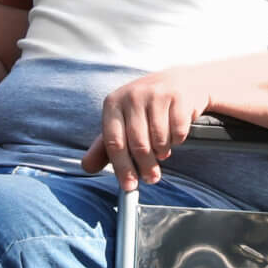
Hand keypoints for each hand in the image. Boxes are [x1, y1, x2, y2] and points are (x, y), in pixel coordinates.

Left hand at [82, 69, 211, 189]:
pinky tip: (174, 134)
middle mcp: (132, 95)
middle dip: (146, 167)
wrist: (180, 82)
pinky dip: (177, 140)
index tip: (129, 185)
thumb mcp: (122, 121)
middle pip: (138, 144)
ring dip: (163, 153)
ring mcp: (156, 94)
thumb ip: (105, 145)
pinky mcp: (178, 97)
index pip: (113, 142)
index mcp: (113, 103)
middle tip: (151, 178)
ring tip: (162, 151)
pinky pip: (178, 132)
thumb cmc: (146, 107)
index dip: (122, 167)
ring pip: (159, 140)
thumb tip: (87, 167)